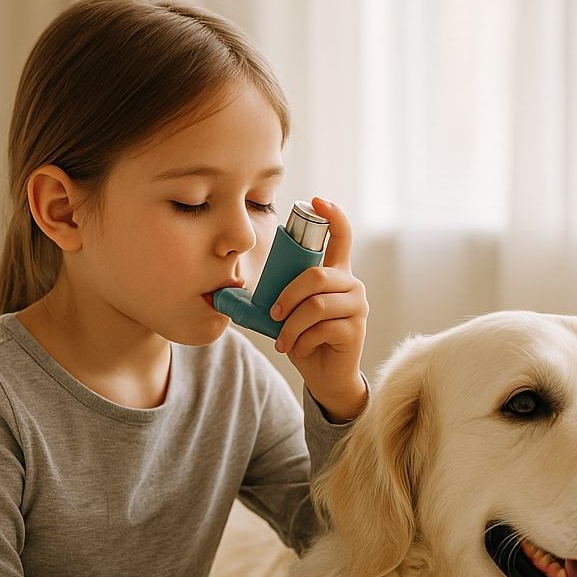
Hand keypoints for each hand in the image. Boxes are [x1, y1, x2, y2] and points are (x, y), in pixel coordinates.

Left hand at [268, 197, 369, 422]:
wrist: (325, 376)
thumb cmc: (305, 338)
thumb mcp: (286, 312)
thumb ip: (272, 295)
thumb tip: (219, 294)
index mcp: (335, 273)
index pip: (341, 235)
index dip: (332, 215)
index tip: (317, 200)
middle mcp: (351, 284)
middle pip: (317, 276)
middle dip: (287, 295)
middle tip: (273, 314)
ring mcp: (357, 306)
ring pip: (316, 305)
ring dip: (291, 325)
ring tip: (282, 340)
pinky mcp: (356, 330)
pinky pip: (321, 329)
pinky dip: (302, 341)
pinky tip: (298, 349)